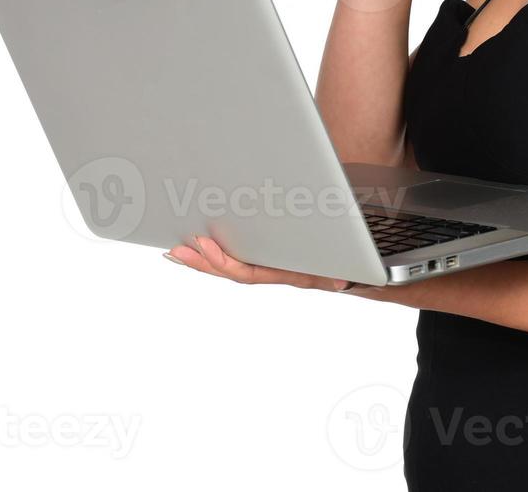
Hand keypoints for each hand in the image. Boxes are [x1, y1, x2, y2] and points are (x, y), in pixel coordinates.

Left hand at [163, 235, 372, 293]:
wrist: (351, 272)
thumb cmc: (343, 267)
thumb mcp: (338, 273)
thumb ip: (334, 276)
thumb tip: (340, 283)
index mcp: (282, 274)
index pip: (247, 273)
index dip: (223, 262)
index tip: (203, 245)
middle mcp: (269, 272)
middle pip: (228, 271)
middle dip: (202, 262)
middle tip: (176, 249)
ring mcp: (265, 265)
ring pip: (227, 265)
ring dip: (201, 259)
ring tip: (176, 250)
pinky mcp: (263, 254)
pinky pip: (234, 256)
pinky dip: (213, 253)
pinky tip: (194, 246)